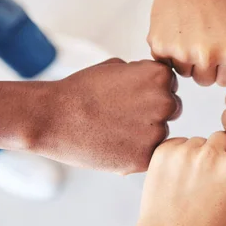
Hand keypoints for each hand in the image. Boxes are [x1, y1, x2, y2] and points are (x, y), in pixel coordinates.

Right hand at [33, 58, 181, 173]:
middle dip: (151, 113)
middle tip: (120, 115)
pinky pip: (148, 155)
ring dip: (144, 134)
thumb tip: (158, 84)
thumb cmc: (81, 90)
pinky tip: (112, 145)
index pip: (170, 86)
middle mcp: (165, 102)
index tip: (127, 96)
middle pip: (171, 109)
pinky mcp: (145, 158)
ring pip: (160, 134)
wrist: (54, 117)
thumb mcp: (116, 67)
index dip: (148, 92)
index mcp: (160, 76)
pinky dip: (134, 153)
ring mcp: (157, 131)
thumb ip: (142, 75)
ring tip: (113, 130)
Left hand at [127, 132, 225, 225]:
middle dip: (219, 152)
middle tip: (209, 177)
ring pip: (199, 141)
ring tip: (190, 182)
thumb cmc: (205, 224)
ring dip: (197, 154)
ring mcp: (185, 151)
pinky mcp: (164, 151)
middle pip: (222, 137)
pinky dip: (179, 156)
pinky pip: (179, 143)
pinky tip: (176, 178)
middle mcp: (210, 154)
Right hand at [148, 0, 225, 86]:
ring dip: (185, 59)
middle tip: (201, 39)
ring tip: (189, 32)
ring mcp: (181, 53)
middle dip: (203, 65)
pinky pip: (165, 61)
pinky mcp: (160, 47)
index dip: (220, 66)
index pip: (223, 80)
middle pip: (203, 80)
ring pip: (184, 72)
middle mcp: (206, 58)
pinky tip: (175, 29)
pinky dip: (168, 49)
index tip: (217, 47)